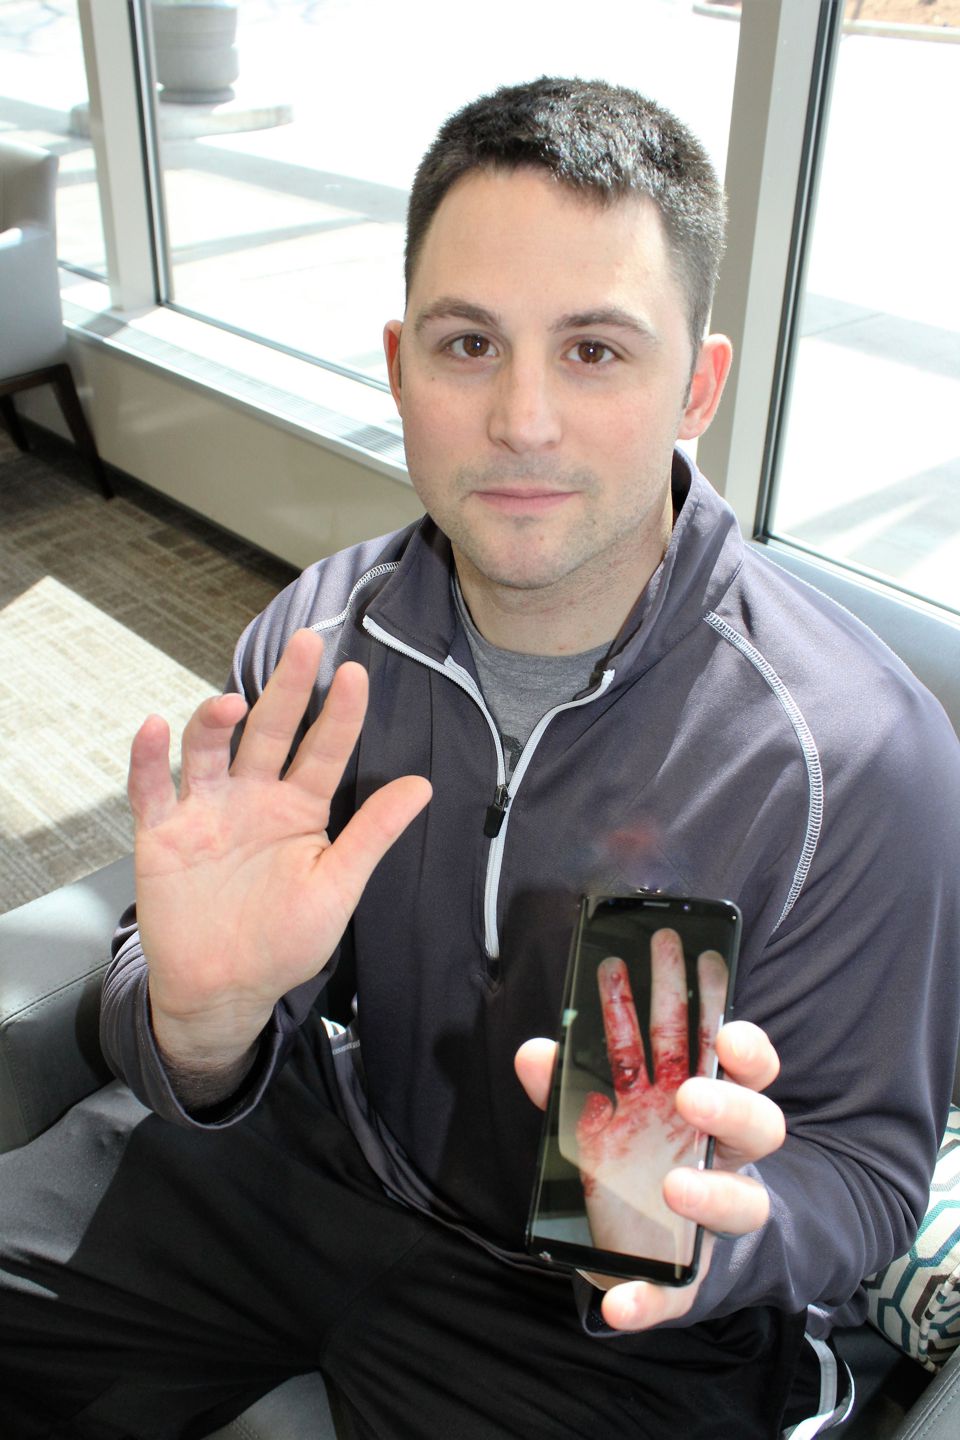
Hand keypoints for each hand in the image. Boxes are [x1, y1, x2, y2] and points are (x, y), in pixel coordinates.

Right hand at [128, 629, 430, 1070]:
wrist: (223, 991)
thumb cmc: (284, 943)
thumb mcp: (336, 888)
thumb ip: (372, 835)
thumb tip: (421, 785)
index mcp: (299, 809)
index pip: (324, 750)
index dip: (340, 714)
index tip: (356, 674)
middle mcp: (253, 798)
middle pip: (270, 731)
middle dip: (287, 687)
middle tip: (305, 643)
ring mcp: (206, 811)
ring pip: (209, 750)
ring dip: (215, 721)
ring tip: (232, 703)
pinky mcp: (163, 834)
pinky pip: (151, 788)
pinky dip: (149, 758)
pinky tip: (155, 727)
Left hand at [516, 962, 783, 1329]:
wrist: (646, 1240)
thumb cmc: (633, 1154)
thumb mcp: (601, 1113)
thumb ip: (567, 1083)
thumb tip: (534, 1052)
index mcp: (705, 1107)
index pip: (744, 1070)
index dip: (746, 1050)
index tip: (728, 1034)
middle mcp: (720, 1159)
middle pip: (758, 1125)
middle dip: (732, 1107)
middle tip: (691, 1097)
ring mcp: (709, 1218)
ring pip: (743, 1203)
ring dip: (713, 1195)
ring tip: (674, 1189)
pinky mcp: (684, 1278)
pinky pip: (676, 1294)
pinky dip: (649, 1300)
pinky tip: (618, 1303)